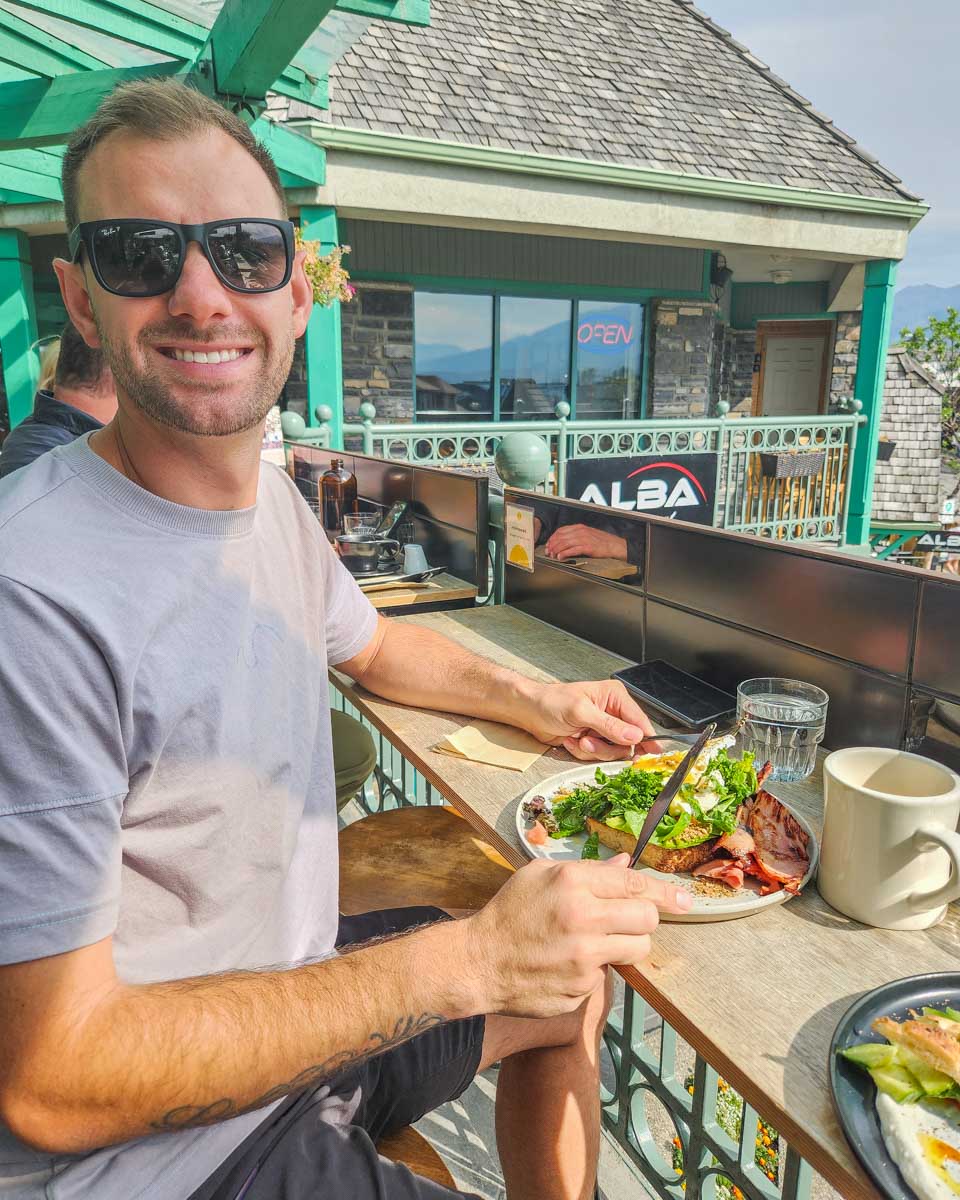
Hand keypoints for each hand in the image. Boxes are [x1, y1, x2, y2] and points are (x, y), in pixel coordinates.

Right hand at [464, 855, 692, 1017]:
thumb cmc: (510, 912)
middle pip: (647, 919)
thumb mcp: (541, 876)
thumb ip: (588, 871)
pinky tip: (567, 965)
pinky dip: (594, 971)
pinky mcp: (581, 988)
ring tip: (596, 942)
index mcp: (572, 882)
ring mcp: (583, 957)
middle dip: (644, 920)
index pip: (635, 885)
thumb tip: (625, 866)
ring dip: (626, 945)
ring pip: (637, 949)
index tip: (685, 900)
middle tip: (628, 922)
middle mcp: (582, 917)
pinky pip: (607, 976)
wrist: (479, 962)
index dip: (665, 893)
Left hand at [517, 678, 656, 760]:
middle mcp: (613, 712)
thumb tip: (634, 736)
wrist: (530, 712)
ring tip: (578, 738)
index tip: (650, 753)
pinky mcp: (593, 740)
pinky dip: (583, 752)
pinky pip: (598, 755)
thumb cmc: (551, 702)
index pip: (640, 721)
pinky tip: (571, 740)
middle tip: (589, 740)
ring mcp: (603, 728)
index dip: (647, 738)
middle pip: (628, 741)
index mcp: (615, 697)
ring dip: (593, 749)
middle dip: (607, 746)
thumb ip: (609, 726)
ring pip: (613, 752)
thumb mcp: (581, 712)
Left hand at [544, 524, 627, 561]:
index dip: (552, 538)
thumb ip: (576, 536)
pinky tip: (560, 557)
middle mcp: (580, 531)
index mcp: (579, 527)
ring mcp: (584, 539)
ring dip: (556, 550)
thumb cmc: (602, 541)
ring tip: (553, 555)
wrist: (615, 545)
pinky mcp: (588, 547)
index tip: (548, 545)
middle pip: (560, 537)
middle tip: (548, 552)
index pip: (560, 531)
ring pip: (564, 543)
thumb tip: (563, 541)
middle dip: (552, 545)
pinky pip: (573, 550)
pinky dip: (564, 553)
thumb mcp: (587, 534)